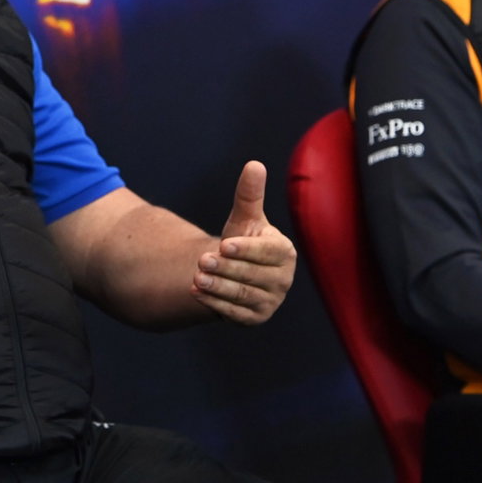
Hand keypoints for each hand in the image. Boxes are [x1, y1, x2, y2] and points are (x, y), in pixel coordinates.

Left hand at [191, 161, 295, 324]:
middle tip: (202, 260)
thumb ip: (249, 195)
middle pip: (253, 275)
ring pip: (243, 295)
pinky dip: (215, 303)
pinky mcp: (256, 318)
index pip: (268, 252)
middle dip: (226, 268)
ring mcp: (271, 301)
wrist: (233, 271)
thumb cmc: (243, 238)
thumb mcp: (244, 217)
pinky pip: (235, 313)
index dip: (247, 250)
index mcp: (285, 253)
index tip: (224, 245)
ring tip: (196, 278)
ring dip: (218, 287)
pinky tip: (196, 293)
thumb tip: (254, 164)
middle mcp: (283, 279)